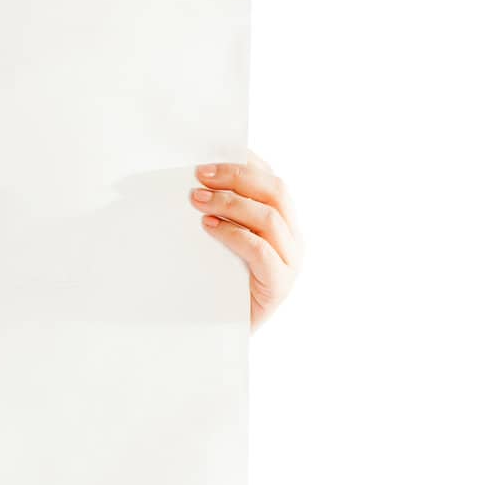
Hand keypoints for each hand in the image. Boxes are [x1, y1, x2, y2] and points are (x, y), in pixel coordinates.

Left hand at [189, 150, 303, 331]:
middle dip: (236, 176)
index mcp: (283, 221)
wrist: (222, 332)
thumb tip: (192, 180)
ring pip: (270, 217)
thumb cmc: (217, 281)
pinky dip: (233, 233)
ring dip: (230, 202)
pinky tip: (208, 226)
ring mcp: (290, 261)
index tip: (213, 152)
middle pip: (275, 191)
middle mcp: (293, 238)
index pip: (271, 179)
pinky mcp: (279, 285)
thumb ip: (218, 212)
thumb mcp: (218, 240)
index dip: (246, 162)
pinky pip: (261, 250)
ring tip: (196, 199)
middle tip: (200, 174)